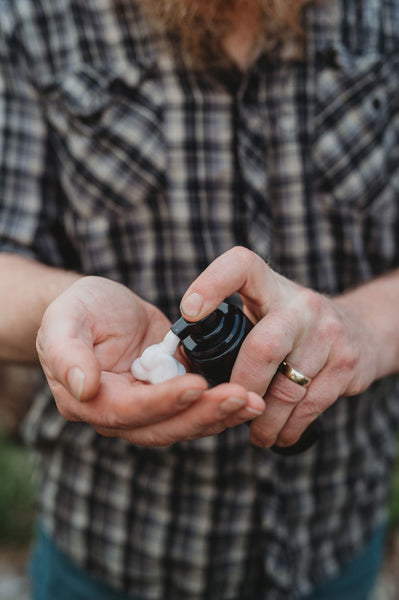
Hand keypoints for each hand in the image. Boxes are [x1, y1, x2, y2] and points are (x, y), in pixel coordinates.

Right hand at [36, 276, 264, 445]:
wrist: (98, 307)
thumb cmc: (78, 308)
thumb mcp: (65, 318)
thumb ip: (67, 353)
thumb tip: (84, 388)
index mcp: (88, 400)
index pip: (128, 410)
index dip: (163, 401)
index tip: (197, 385)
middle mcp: (118, 415)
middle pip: (162, 426)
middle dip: (203, 414)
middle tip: (242, 398)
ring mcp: (145, 409)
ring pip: (184, 424)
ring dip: (220, 416)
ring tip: (254, 402)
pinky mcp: (167, 396)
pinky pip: (195, 409)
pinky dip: (221, 407)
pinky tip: (248, 399)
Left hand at [180, 247, 379, 448]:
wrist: (360, 330)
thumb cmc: (290, 324)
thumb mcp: (264, 308)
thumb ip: (231, 326)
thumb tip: (178, 364)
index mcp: (270, 285)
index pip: (240, 266)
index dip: (212, 284)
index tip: (189, 313)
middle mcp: (301, 305)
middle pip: (262, 348)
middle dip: (241, 387)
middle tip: (228, 405)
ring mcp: (328, 333)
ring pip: (286, 389)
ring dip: (264, 420)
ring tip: (254, 433)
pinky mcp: (347, 363)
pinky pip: (310, 406)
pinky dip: (289, 427)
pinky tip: (278, 434)